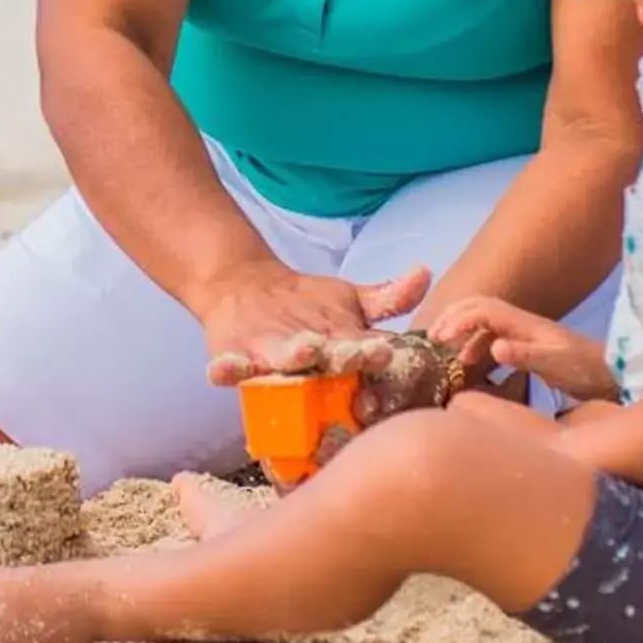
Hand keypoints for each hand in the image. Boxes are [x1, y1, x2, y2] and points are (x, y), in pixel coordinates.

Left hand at [198, 264, 429, 385]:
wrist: (246, 293)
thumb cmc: (306, 307)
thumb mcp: (350, 299)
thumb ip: (388, 296)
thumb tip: (424, 272)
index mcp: (344, 356)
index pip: (367, 361)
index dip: (373, 361)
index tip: (382, 355)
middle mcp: (312, 369)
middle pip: (330, 369)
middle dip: (338, 361)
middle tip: (347, 354)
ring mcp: (272, 365)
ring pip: (285, 368)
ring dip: (292, 360)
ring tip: (302, 350)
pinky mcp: (235, 362)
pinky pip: (229, 370)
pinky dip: (225, 370)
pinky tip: (218, 369)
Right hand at [431, 294, 620, 404]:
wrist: (612, 373)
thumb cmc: (584, 368)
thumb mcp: (555, 364)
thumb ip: (524, 355)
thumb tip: (492, 348)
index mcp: (523, 322)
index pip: (481, 310)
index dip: (458, 320)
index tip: (440, 339)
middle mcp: (520, 322)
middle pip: (477, 307)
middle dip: (453, 318)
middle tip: (434, 338)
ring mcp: (523, 333)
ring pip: (483, 322)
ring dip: (463, 333)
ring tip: (451, 356)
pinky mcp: (527, 346)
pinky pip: (492, 337)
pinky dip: (476, 346)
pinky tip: (473, 365)